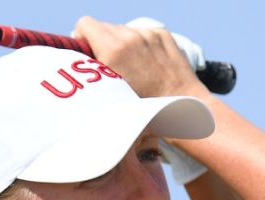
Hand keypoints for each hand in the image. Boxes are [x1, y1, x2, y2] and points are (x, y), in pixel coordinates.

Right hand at [73, 16, 208, 98]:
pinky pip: (143, 33)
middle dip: (103, 44)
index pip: (85, 25)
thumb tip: (83, 63)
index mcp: (113, 50)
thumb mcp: (111, 96)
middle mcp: (131, 37)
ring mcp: (149, 35)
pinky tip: (147, 65)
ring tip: (132, 69)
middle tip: (110, 68)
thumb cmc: (145, 110)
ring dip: (123, 45)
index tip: (89, 55)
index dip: (82, 39)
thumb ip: (93, 73)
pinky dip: (141, 45)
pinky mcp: (163, 36)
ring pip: (124, 30)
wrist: (181, 107)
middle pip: (105, 27)